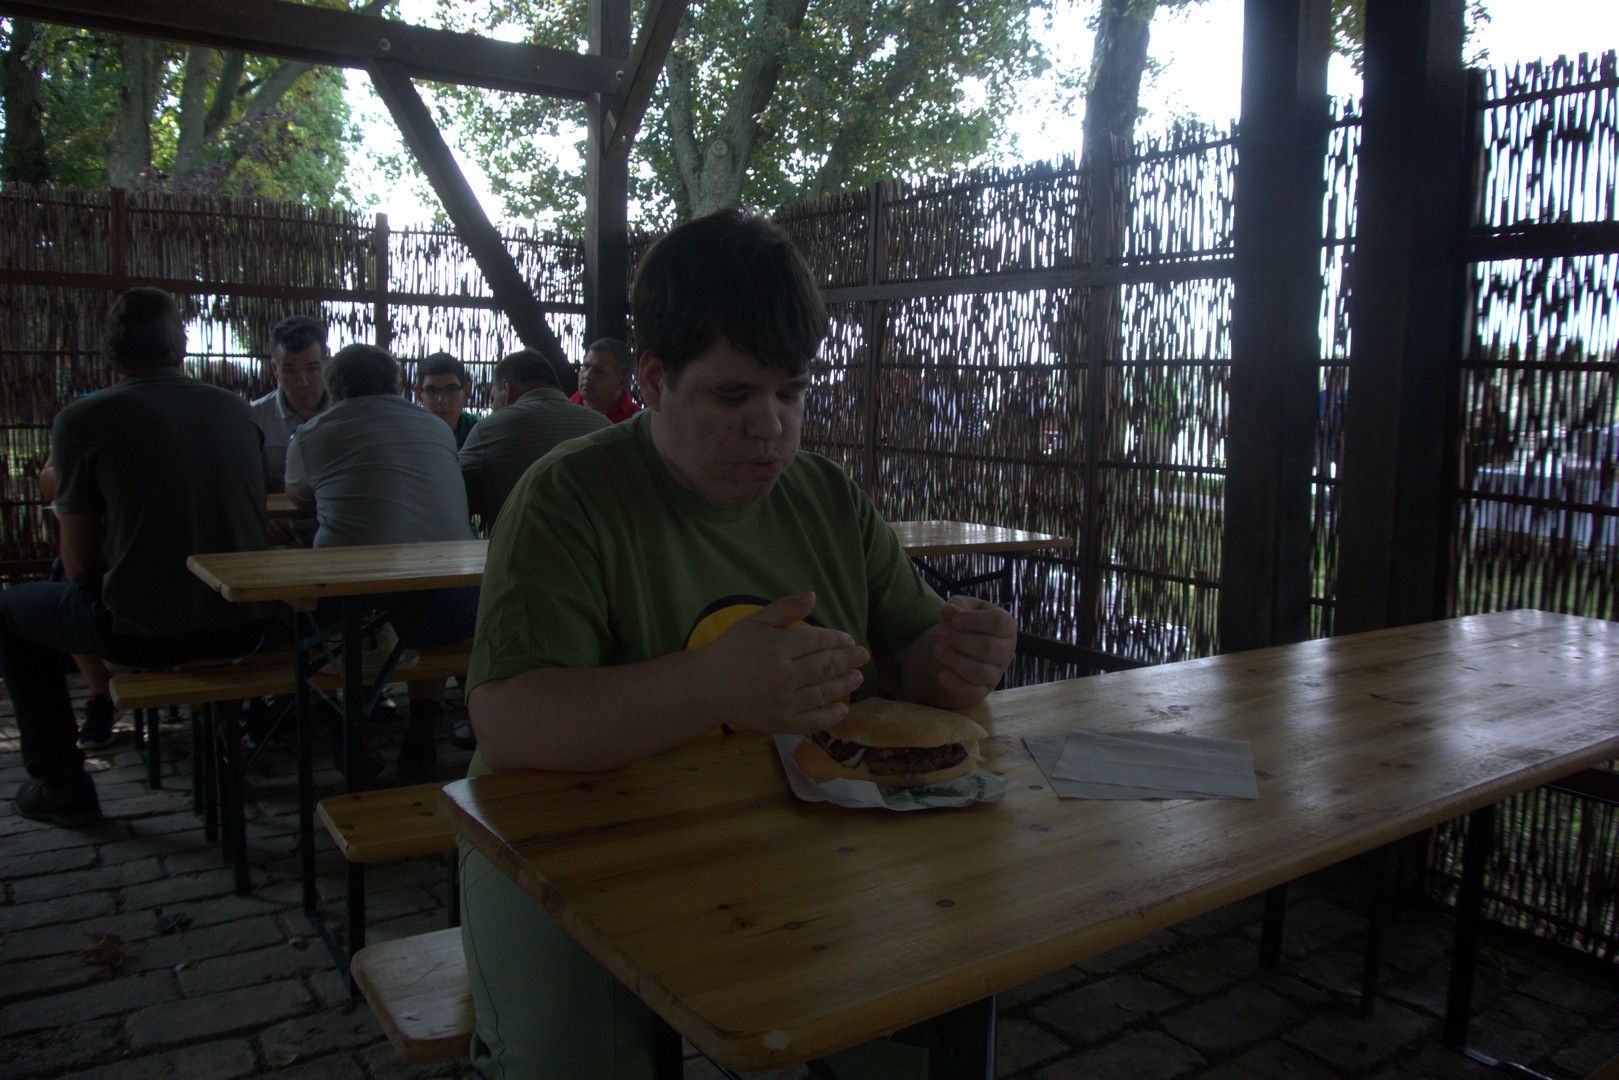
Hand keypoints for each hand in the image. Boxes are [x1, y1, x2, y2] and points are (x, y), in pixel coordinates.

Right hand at [690, 592, 867, 735]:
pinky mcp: (779, 722)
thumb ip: (784, 608)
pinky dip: (830, 716)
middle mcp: (783, 674)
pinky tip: (843, 708)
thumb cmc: (731, 650)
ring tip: (857, 677)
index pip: (818, 640)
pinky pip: (811, 720)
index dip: (837, 639)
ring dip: (844, 684)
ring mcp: (782, 701)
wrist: (705, 687)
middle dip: (848, 660)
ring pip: (823, 692)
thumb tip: (813, 595)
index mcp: (778, 646)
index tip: (848, 640)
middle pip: (825, 665)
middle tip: (863, 656)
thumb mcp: (754, 622)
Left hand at [931, 595, 1016, 701]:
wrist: (961, 643)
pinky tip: (942, 675)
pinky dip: (956, 685)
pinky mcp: (983, 689)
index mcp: (1006, 625)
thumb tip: (950, 611)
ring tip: (937, 649)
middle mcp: (1006, 650)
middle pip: (988, 648)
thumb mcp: (961, 607)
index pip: (998, 623)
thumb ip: (956, 606)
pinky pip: (973, 692)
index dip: (975, 621)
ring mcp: (996, 672)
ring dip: (955, 661)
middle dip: (960, 641)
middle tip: (940, 633)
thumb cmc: (965, 620)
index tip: (954, 620)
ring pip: (980, 672)